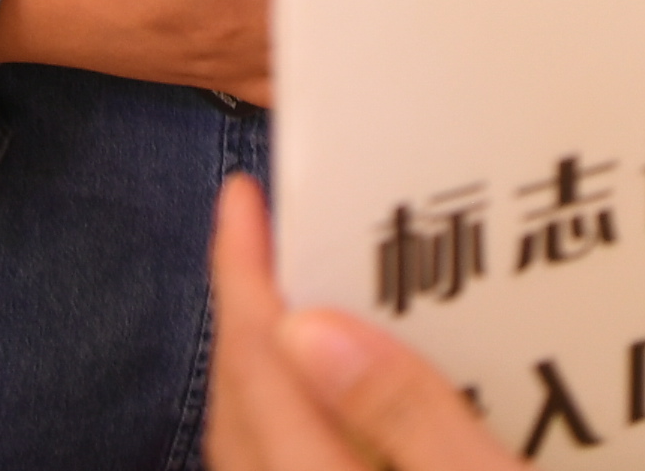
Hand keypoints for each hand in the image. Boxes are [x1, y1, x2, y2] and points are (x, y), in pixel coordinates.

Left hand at [207, 176, 515, 470]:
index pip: (260, 364)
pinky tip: (335, 393)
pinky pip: (277, 463)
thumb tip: (315, 332)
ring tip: (295, 299)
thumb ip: (402, 412)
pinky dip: (289, 408)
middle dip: (246, 307)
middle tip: (264, 234)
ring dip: (264, 361)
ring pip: (248, 436)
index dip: (245, 272)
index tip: (242, 200)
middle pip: (242, 395)